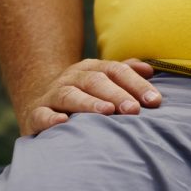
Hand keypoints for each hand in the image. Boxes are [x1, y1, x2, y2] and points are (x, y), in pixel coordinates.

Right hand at [22, 58, 161, 134]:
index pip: (116, 71)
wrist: (40, 103)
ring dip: (89, 103)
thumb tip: (150, 69)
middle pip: (95, 81)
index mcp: (91, 68)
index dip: (136, 84)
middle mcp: (72, 78)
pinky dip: (51, 118)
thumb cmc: (83, 94)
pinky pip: (42, 114)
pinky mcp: (36, 114)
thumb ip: (126, 73)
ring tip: (107, 112)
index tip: (154, 101)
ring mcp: (53, 94)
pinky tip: (63, 122)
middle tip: (134, 109)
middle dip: (117, 94)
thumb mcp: (103, 80)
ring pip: (70, 94)